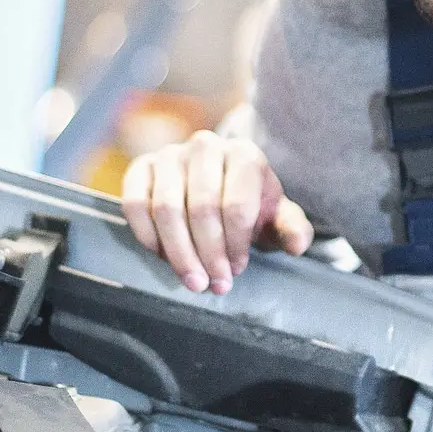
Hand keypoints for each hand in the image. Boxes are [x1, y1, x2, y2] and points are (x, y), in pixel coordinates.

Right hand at [120, 131, 314, 293]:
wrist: (219, 185)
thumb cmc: (251, 206)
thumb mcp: (277, 217)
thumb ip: (293, 229)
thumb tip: (297, 245)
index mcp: (244, 155)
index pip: (237, 205)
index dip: (236, 245)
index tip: (237, 270)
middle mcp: (206, 146)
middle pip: (202, 208)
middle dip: (208, 255)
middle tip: (215, 285)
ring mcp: (170, 155)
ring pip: (166, 209)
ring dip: (179, 253)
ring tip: (193, 281)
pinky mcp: (141, 168)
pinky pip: (134, 204)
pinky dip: (146, 236)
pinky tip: (163, 258)